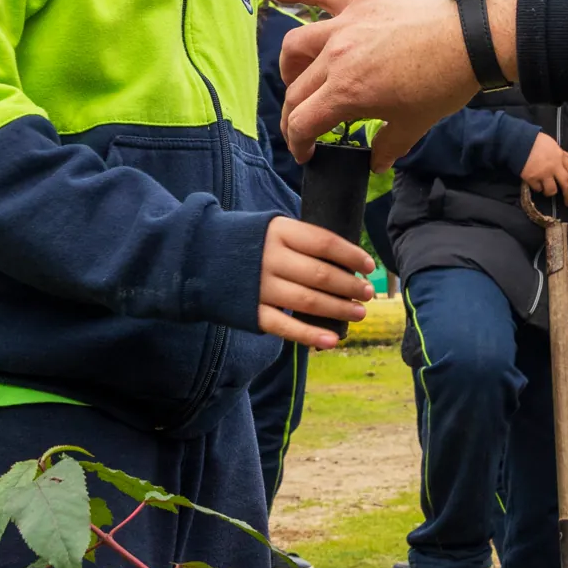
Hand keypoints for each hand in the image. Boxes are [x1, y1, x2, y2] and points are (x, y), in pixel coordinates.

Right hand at [258, 217, 374, 349]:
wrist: (198, 256)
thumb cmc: (248, 241)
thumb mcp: (272, 227)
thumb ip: (303, 240)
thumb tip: (346, 259)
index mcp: (279, 231)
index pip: (324, 242)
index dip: (351, 255)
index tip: (369, 266)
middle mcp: (270, 258)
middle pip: (320, 275)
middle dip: (349, 286)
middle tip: (368, 293)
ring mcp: (259, 286)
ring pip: (307, 301)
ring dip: (338, 309)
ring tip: (359, 313)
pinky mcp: (250, 311)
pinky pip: (284, 326)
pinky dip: (309, 335)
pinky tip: (331, 340)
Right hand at [274, 0, 513, 168]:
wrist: (472, 36)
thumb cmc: (445, 83)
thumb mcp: (415, 124)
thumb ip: (388, 146)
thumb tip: (375, 163)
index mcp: (347, 93)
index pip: (302, 122)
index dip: (298, 143)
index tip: (306, 153)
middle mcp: (335, 58)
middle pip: (296, 90)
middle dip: (293, 115)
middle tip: (304, 127)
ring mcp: (344, 26)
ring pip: (297, 45)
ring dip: (290, 66)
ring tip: (298, 78)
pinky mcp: (360, 2)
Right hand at [521, 132, 567, 201]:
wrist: (518, 142)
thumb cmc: (536, 141)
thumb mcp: (553, 144)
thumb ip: (563, 153)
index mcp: (560, 157)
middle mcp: (554, 167)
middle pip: (567, 185)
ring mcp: (543, 174)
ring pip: (552, 190)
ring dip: (551, 192)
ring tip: (548, 190)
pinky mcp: (531, 178)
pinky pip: (538, 189)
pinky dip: (538, 188)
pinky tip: (537, 185)